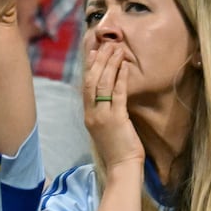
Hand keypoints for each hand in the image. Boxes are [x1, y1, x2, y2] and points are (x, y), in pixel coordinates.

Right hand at [82, 43, 144, 171]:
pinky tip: (125, 67)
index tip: (93, 51)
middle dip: (99, 60)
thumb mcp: (104, 127)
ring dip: (110, 65)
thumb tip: (106, 95)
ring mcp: (102, 116)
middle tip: (106, 44)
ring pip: (102, 84)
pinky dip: (121, 78)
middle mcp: (92, 114)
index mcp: (88, 115)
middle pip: (91, 81)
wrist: (122, 167)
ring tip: (117, 49)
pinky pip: (118, 94)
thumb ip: (102, 111)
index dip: (89, 67)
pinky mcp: (117, 119)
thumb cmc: (117, 149)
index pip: (85, 86)